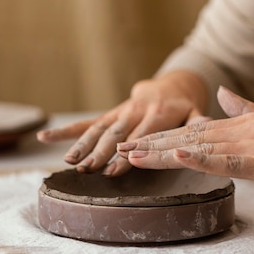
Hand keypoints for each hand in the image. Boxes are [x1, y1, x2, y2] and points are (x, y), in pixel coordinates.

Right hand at [37, 71, 208, 175]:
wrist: (173, 85)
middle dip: (101, 151)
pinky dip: (68, 130)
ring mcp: (122, 110)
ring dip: (83, 144)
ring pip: (100, 127)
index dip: (128, 151)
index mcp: (160, 112)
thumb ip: (199, 120)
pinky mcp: (112, 112)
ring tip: (70, 162)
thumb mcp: (197, 112)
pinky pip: (89, 121)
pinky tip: (47, 138)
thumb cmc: (187, 106)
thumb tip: (207, 125)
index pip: (143, 133)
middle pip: (117, 132)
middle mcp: (138, 110)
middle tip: (88, 169)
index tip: (114, 168)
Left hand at [117, 86, 253, 188]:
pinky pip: (227, 160)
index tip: (136, 140)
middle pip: (187, 138)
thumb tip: (223, 93)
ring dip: (162, 152)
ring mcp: (251, 144)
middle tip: (117, 150)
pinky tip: (177, 156)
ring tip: (130, 155)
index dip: (163, 136)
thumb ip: (245, 108)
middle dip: (150, 144)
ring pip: (198, 147)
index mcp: (243, 124)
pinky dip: (200, 158)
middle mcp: (241, 130)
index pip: (194, 130)